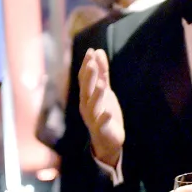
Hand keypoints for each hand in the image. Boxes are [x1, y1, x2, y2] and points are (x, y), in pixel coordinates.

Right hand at [78, 49, 123, 165]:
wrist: (107, 140)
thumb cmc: (104, 112)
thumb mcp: (104, 90)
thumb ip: (102, 72)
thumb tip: (98, 51)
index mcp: (86, 96)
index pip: (84, 78)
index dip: (87, 65)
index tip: (91, 51)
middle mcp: (86, 106)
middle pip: (86, 90)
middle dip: (89, 77)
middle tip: (92, 63)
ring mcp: (92, 118)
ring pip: (92, 106)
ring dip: (96, 95)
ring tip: (102, 84)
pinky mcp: (101, 130)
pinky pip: (101, 124)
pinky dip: (104, 118)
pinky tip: (108, 112)